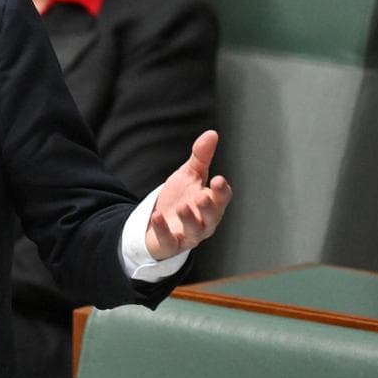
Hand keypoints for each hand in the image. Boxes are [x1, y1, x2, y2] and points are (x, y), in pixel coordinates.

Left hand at [145, 130, 232, 259]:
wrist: (157, 220)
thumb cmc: (180, 198)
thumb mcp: (189, 175)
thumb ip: (201, 157)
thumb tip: (212, 133)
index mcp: (210, 204)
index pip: (221, 198)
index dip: (221, 191)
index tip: (218, 180)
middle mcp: (203, 222)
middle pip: (211, 217)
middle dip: (209, 208)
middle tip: (204, 196)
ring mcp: (187, 235)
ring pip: (194, 231)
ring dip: (189, 219)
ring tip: (183, 206)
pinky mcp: (170, 244)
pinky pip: (168, 240)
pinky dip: (163, 230)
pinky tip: (156, 217)